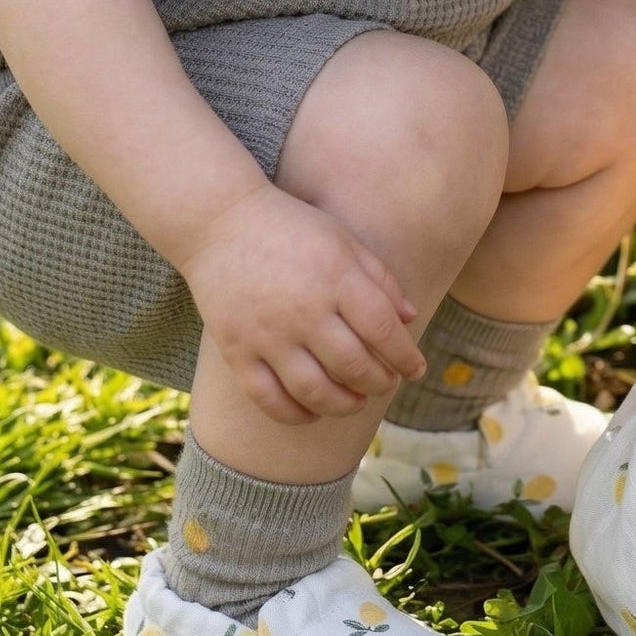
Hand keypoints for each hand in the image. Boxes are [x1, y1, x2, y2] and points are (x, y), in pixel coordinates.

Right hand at [181, 183, 427, 425]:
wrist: (219, 221)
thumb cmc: (290, 227)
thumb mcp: (343, 239)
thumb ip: (379, 279)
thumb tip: (410, 318)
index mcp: (336, 278)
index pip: (382, 330)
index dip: (405, 356)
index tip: (416, 369)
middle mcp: (305, 310)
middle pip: (353, 365)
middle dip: (379, 382)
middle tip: (387, 383)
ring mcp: (268, 334)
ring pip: (314, 390)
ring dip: (344, 405)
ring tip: (356, 402)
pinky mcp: (237, 350)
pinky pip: (268, 398)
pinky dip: (294, 413)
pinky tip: (311, 412)